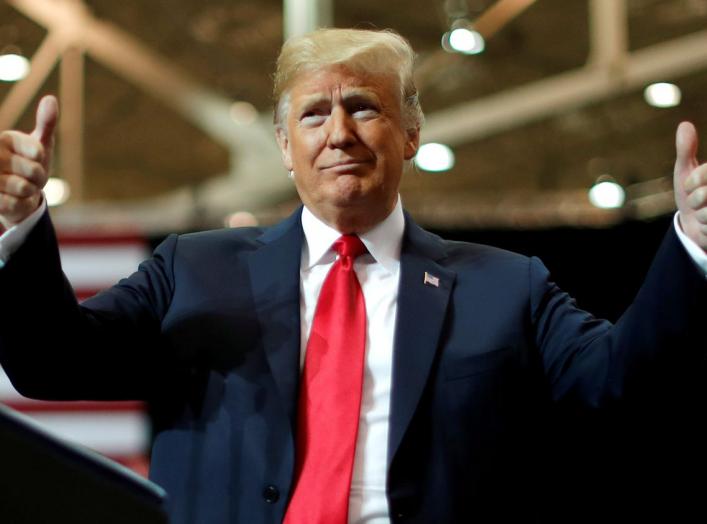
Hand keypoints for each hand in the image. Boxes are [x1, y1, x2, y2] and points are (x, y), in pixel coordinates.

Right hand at [0, 95, 57, 230]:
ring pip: (25, 187)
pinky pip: (16, 203)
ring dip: (30, 190)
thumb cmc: (30, 164)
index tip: (36, 157)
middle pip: (34, 170)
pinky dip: (21, 203)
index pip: (36, 150)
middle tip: (30, 175)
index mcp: (5, 139)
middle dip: (39, 177)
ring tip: (21, 186)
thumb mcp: (41, 143)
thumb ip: (47, 122)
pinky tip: (12, 198)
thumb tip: (50, 99)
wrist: (17, 193)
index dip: (41, 158)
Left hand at [674, 121, 706, 250]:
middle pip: (704, 193)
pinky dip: (704, 228)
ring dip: (699, 215)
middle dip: (694, 200)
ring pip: (706, 212)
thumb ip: (686, 150)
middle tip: (698, 201)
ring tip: (704, 212)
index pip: (705, 173)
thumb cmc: (692, 195)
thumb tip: (684, 125)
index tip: (690, 185)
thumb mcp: (686, 171)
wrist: (697, 226)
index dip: (692, 181)